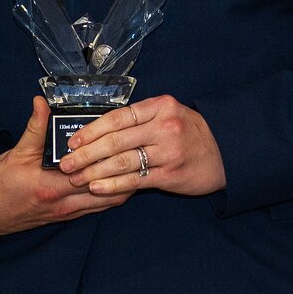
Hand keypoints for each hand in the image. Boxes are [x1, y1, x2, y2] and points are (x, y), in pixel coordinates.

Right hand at [0, 97, 133, 235]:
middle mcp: (64, 203)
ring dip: (123, 185)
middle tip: (140, 150)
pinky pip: (98, 207)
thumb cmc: (0, 184)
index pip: (91, 172)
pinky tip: (122, 180)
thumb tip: (42, 102)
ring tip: (137, 165)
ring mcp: (68, 212)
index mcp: (52, 186)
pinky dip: (112, 194)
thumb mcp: (16, 152)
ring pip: (107, 201)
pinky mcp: (68, 216)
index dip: (110, 158)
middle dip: (124, 171)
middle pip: (107, 189)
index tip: (125, 140)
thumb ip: (34, 128)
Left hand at [59, 95, 225, 197]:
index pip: (118, 117)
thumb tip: (98, 129)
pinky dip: (113, 185)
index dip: (91, 129)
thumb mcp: (169, 114)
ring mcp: (168, 152)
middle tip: (66, 163)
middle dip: (86, 153)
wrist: (226, 152)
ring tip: (77, 178)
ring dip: (95, 171)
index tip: (72, 140)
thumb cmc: (190, 132)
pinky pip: (135, 180)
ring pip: (122, 161)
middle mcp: (164, 126)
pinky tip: (97, 187)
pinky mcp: (171, 174)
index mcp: (160, 106)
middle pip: (116, 140)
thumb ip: (140, 118)